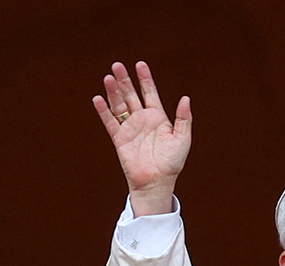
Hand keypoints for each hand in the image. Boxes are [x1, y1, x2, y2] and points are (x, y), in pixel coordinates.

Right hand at [92, 61, 191, 216]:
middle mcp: (142, 120)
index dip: (145, 78)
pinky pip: (110, 122)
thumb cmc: (172, 163)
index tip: (140, 64)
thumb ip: (184, 119)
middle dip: (125, 80)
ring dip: (113, 92)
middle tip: (117, 65)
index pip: (150, 92)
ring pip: (119, 105)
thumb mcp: (183, 139)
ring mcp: (130, 128)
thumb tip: (186, 98)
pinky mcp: (119, 139)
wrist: (157, 182)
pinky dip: (103, 111)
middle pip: (131, 95)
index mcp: (158, 117)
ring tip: (108, 77)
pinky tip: (98, 99)